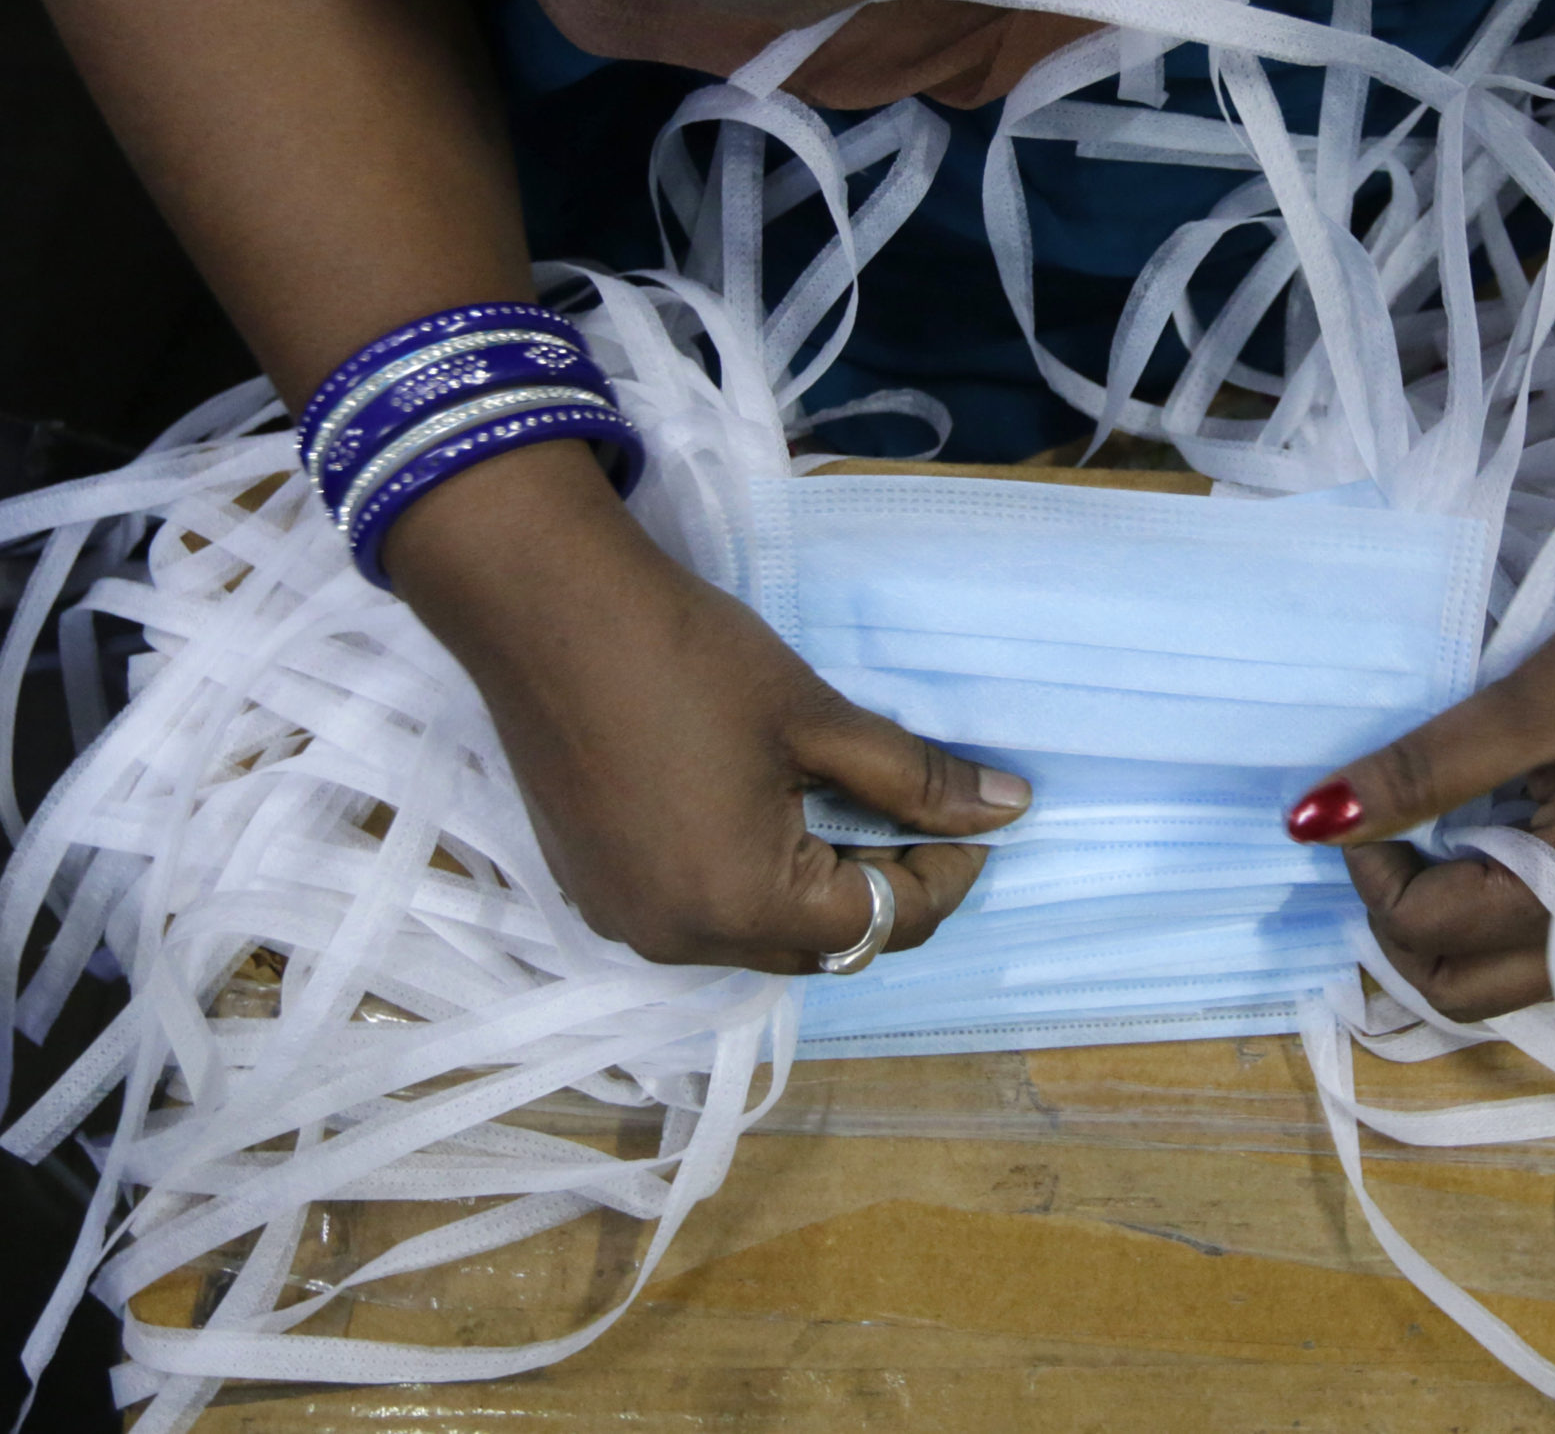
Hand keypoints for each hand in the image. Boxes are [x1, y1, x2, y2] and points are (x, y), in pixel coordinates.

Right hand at [384, 441, 1029, 969]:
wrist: (544, 608)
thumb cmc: (688, 657)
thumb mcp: (817, 719)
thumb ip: (917, 779)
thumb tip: (1010, 810)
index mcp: (743, 903)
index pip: (883, 924)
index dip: (946, 875)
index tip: (975, 821)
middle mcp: (681, 939)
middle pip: (822, 946)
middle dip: (885, 890)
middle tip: (919, 817)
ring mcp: (628, 922)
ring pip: (760, 937)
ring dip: (816, 891)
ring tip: (846, 811)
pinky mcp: (594, 891)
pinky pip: (699, 914)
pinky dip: (748, 882)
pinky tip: (764, 814)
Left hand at [1287, 564, 1554, 1021]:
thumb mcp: (1527, 704)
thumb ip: (1422, 772)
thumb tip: (1313, 820)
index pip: (1427, 936)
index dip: (1371, 870)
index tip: (1369, 798)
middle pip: (1462, 991)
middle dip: (1404, 924)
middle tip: (1394, 834)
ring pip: (1510, 974)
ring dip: (1455, 923)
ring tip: (1445, 830)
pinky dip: (1507, 909)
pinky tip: (1503, 833)